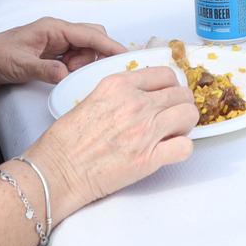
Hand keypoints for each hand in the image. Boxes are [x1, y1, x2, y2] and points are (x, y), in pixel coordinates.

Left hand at [0, 17, 124, 88]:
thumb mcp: (19, 65)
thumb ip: (44, 69)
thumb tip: (67, 75)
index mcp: (53, 28)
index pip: (89, 34)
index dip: (109, 46)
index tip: (126, 57)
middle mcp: (58, 33)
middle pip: (92, 39)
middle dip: (96, 56)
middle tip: (84, 74)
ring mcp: (56, 44)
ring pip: (85, 51)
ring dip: (83, 65)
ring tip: (66, 77)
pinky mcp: (52, 56)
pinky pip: (74, 60)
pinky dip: (76, 69)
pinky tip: (67, 78)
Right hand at [28, 67, 197, 224]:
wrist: (56, 171)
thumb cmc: (65, 142)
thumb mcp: (91, 99)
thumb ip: (119, 94)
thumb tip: (140, 97)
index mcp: (119, 85)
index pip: (164, 74)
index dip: (170, 86)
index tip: (168, 96)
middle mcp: (136, 103)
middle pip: (181, 93)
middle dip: (180, 104)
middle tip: (172, 116)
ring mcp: (145, 130)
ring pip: (189, 115)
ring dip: (184, 124)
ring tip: (172, 133)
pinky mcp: (149, 159)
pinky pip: (185, 147)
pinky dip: (182, 149)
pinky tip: (170, 151)